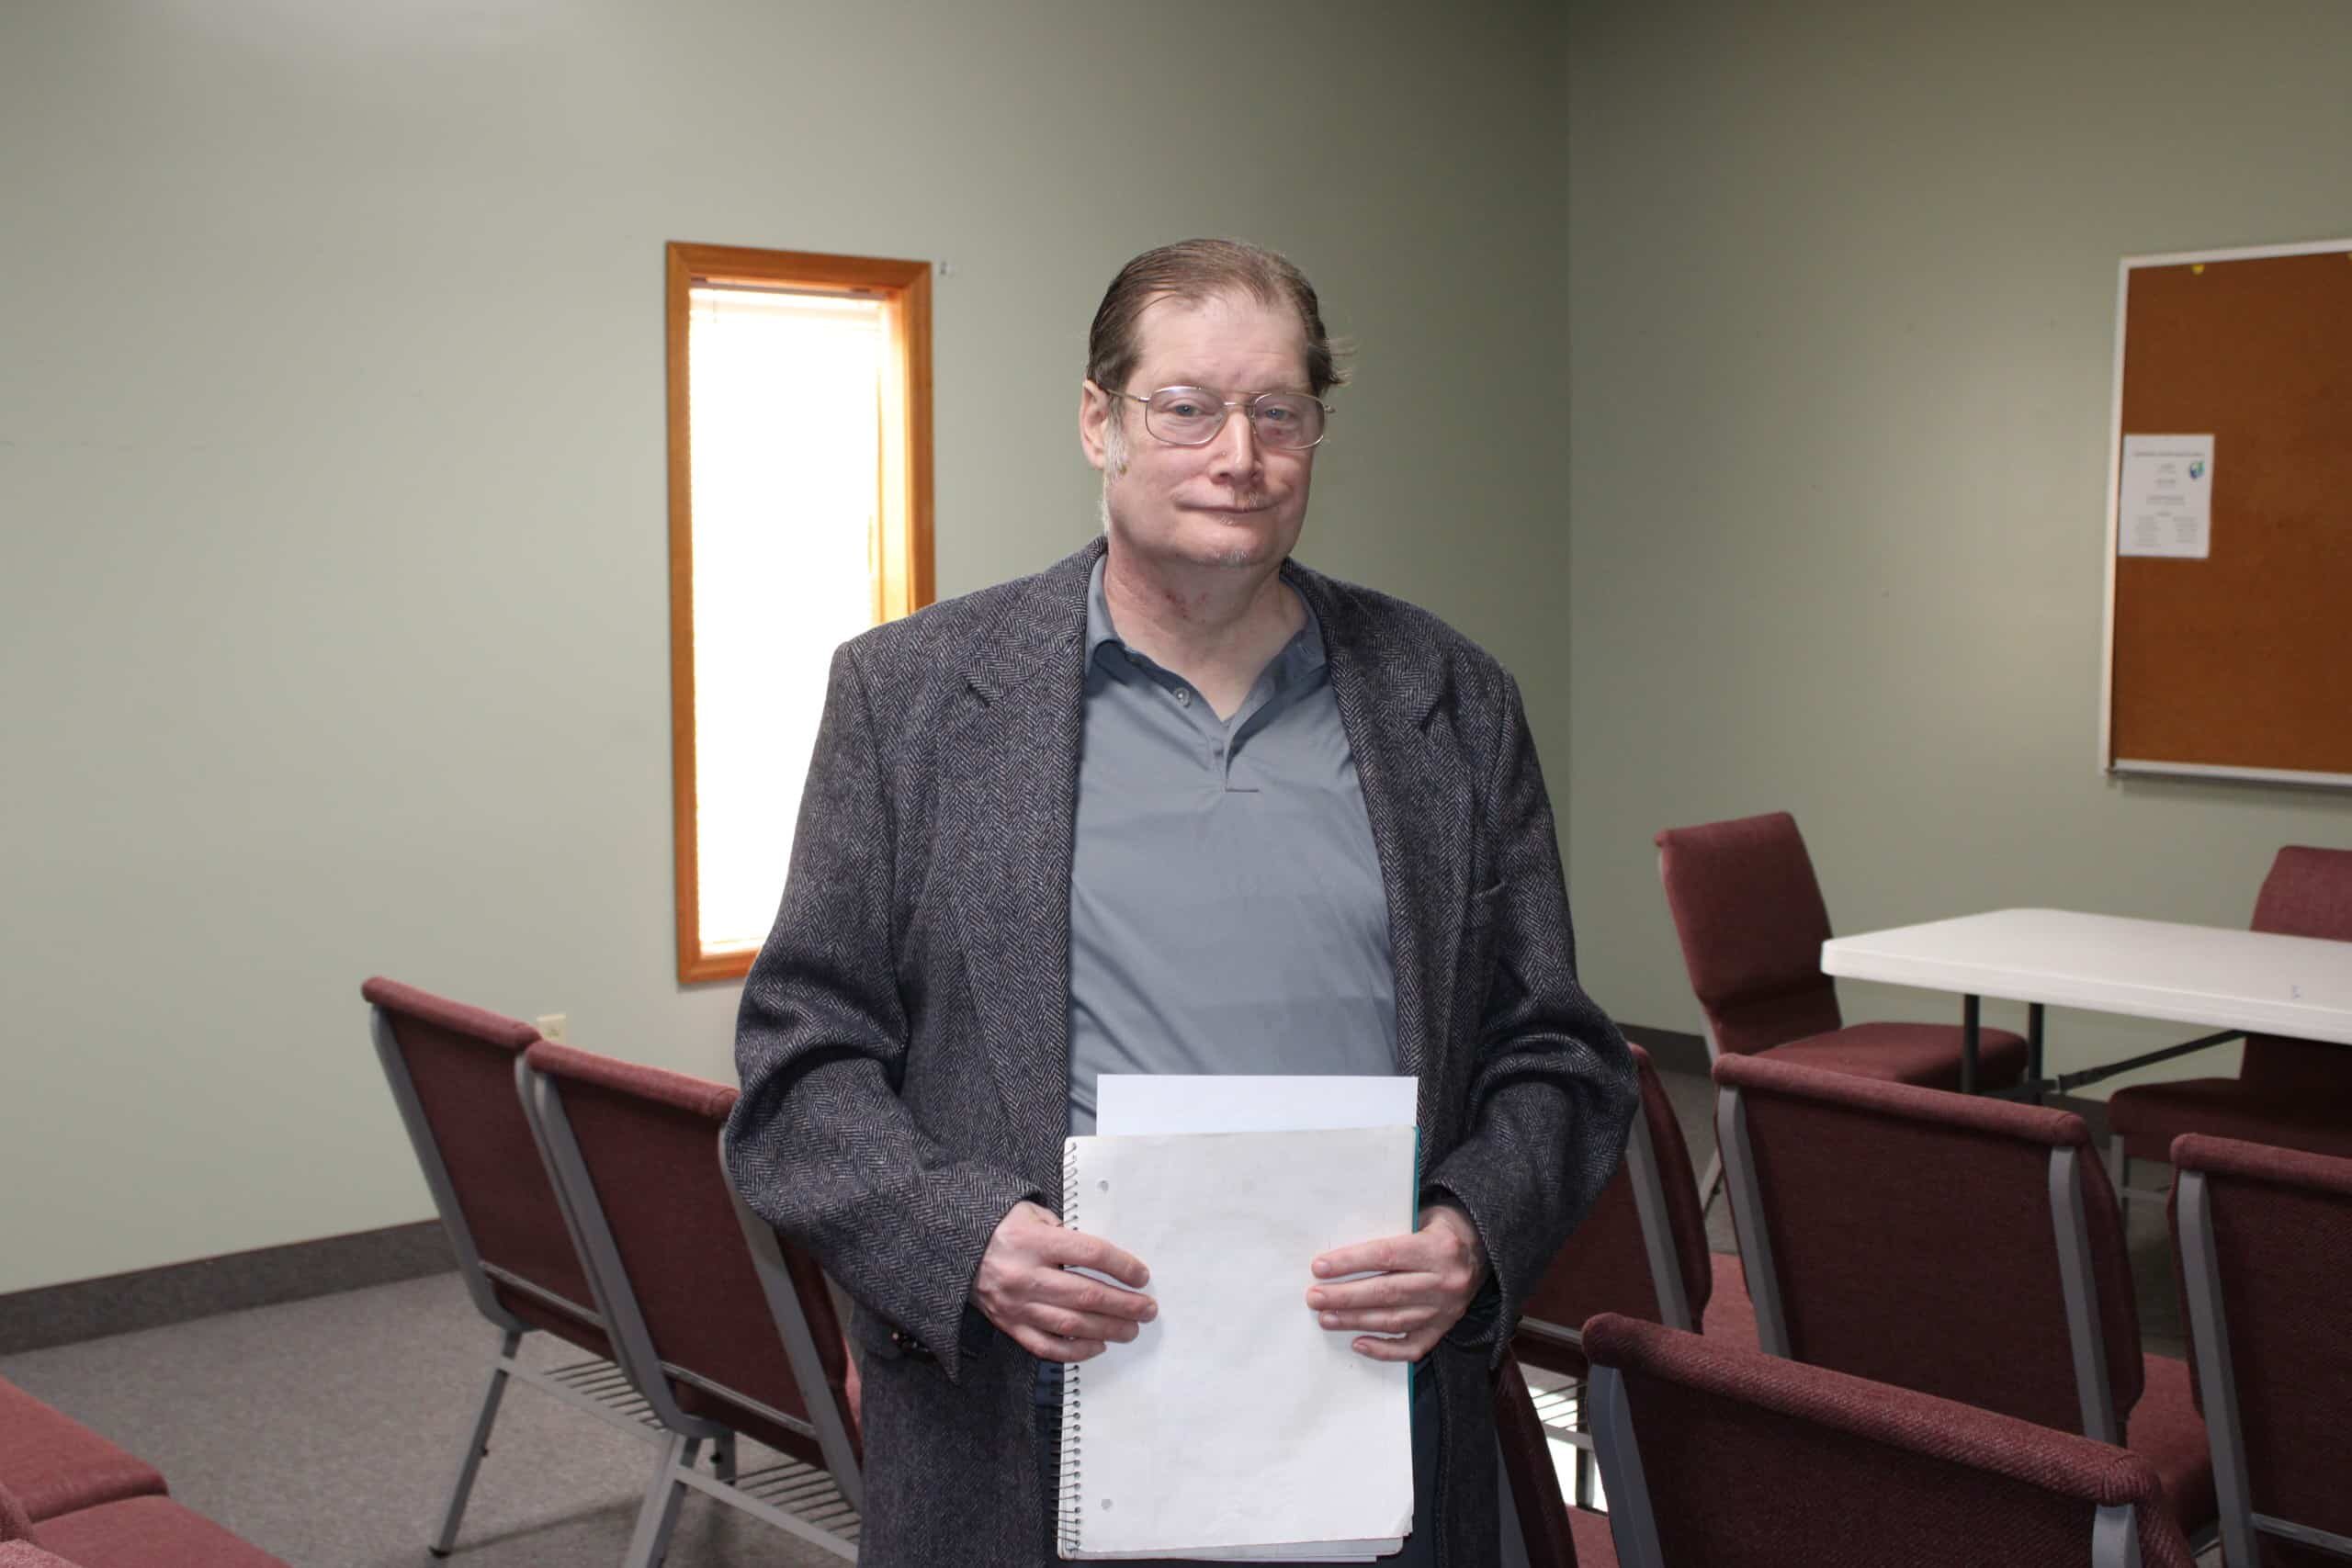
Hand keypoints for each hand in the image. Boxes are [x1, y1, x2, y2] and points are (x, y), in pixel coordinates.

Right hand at [973, 1200, 1155, 1362]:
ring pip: (1071, 1324)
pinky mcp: (1009, 1325)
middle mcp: (1025, 1276)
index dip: (1122, 1266)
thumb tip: (1100, 1256)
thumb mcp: (1031, 1213)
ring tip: (1131, 1329)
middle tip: (1147, 1309)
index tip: (1142, 1275)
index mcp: (1034, 1242)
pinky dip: (1075, 1350)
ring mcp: (1016, 1305)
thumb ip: (1064, 1231)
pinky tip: (1097, 1346)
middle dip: (1124, 1305)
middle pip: (1087, 1295)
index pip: (1090, 1255)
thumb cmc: (998, 1226)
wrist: (951, 1248)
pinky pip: (1047, 1346)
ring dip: (1108, 1329)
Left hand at [1306, 1204, 1488, 1362]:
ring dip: (1356, 1321)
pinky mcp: (1446, 1327)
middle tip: (1314, 1297)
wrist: (1485, 1247)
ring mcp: (1447, 1309)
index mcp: (1438, 1248)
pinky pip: (1413, 1346)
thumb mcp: (1422, 1215)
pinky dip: (1384, 1349)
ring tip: (1326, 1318)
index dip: (1350, 1263)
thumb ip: (1390, 1230)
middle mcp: (1445, 1281)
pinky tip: (1359, 1343)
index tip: (1319, 1267)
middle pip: (1385, 1292)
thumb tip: (1344, 1248)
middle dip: (1344, 1297)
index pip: (1386, 1256)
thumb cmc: (1442, 1227)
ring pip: (1394, 1320)